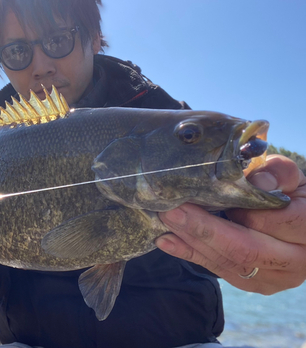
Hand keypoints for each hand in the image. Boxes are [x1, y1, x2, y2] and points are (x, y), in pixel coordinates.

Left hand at [156, 155, 305, 293]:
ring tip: (165, 220)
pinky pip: (217, 270)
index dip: (244, 210)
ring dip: (191, 241)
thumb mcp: (293, 179)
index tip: (212, 194)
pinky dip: (190, 254)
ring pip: (228, 263)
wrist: (299, 226)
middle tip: (172, 210)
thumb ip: (279, 174)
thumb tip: (256, 180)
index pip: (276, 222)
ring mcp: (273, 278)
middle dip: (203, 229)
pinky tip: (166, 240)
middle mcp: (296, 262)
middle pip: (245, 249)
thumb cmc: (293, 196)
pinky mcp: (252, 284)